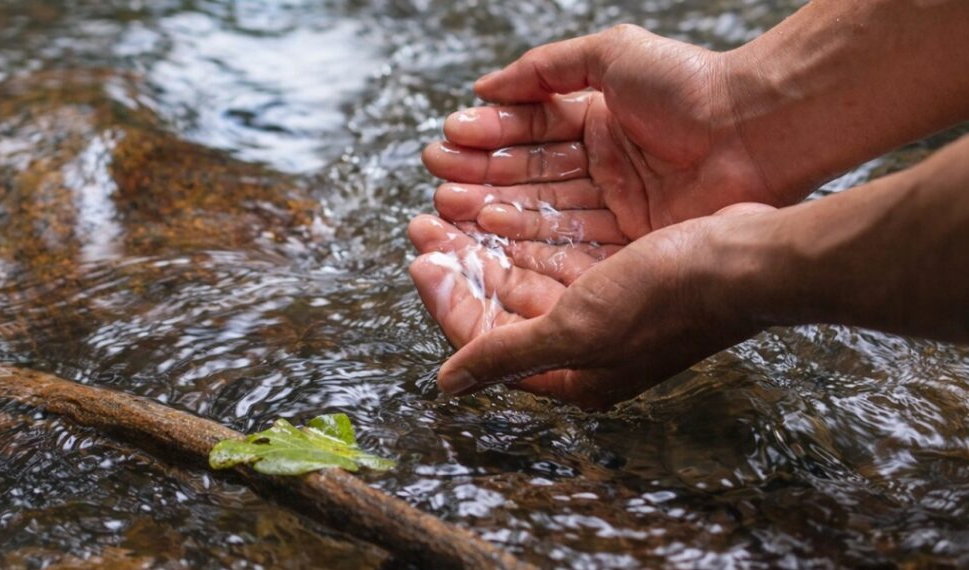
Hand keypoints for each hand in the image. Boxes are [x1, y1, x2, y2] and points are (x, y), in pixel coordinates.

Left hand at [408, 203, 774, 409]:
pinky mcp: (622, 272)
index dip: (446, 298)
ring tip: (454, 204)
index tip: (419, 257)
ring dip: (489, 241)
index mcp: (573, 375)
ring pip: (526, 273)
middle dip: (461, 263)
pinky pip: (557, 251)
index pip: (484, 340)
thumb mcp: (578, 328)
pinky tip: (504, 203)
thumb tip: (447, 384)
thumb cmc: (671, 298)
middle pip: (501, 303)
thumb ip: (507, 353)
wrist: (751, 258)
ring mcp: (606, 310)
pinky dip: (528, 231)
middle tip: (425, 222)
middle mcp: (585, 347)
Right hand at [423, 25, 776, 247]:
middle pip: (529, 175)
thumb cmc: (691, 85)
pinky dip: (529, 236)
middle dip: (481, 176)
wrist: (758, 128)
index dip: (488, 136)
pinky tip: (491, 230)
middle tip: (437, 181)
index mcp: (599, 121)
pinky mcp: (632, 241)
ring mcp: (617, 207)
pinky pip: (570, 239)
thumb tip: (483, 86)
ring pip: (542, 209)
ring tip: (451, 204)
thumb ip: (544, 69)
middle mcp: (604, 167)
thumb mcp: (611, 55)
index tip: (447, 140)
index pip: (530, 132)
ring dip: (494, 207)